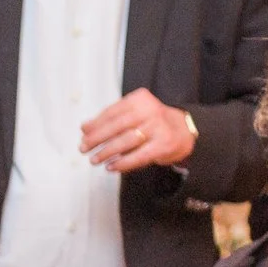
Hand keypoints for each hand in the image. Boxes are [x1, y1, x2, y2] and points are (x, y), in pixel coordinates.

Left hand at [80, 89, 196, 173]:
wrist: (184, 131)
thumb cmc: (152, 123)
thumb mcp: (133, 114)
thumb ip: (111, 119)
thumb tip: (85, 128)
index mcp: (140, 99)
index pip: (112, 111)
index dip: (95, 124)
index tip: (83, 134)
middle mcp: (149, 110)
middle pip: (117, 126)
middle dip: (97, 138)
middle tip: (83, 148)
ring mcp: (157, 128)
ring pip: (125, 141)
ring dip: (106, 152)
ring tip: (94, 160)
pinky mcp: (163, 145)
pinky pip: (138, 156)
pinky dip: (122, 163)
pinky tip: (111, 166)